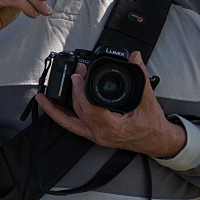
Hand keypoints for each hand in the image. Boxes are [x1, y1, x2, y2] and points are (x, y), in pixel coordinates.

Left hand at [35, 51, 186, 158]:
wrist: (158, 142)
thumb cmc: (153, 125)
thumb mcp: (148, 98)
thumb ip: (141, 75)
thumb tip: (135, 57)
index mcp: (115, 127)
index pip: (90, 108)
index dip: (80, 91)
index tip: (78, 75)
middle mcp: (102, 134)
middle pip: (79, 112)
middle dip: (73, 90)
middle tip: (75, 73)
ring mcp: (96, 136)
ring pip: (69, 123)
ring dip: (54, 110)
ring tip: (41, 97)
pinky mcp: (94, 135)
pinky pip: (73, 127)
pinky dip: (61, 117)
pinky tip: (52, 108)